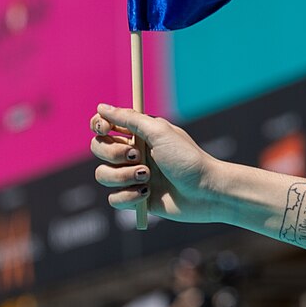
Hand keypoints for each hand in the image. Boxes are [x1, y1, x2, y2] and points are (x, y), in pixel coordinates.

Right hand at [91, 105, 224, 221]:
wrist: (207, 192)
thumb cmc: (187, 159)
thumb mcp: (160, 133)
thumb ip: (130, 119)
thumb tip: (101, 107)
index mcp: (139, 135)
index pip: (105, 126)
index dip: (99, 126)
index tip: (106, 129)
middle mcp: (133, 154)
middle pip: (98, 149)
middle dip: (114, 153)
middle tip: (137, 156)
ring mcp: (133, 177)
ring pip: (103, 175)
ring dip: (123, 176)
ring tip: (147, 178)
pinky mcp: (136, 199)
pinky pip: (114, 199)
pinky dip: (129, 197)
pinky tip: (148, 194)